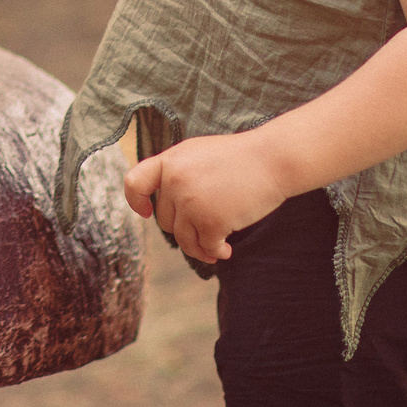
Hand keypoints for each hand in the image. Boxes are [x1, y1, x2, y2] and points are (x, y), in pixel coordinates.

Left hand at [122, 132, 288, 264]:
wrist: (272, 158)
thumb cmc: (240, 158)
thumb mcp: (199, 154)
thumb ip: (178, 173)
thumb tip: (163, 204)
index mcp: (170, 161)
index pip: (134, 183)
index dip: (136, 201)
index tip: (146, 212)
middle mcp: (175, 181)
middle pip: (165, 219)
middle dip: (184, 229)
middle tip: (204, 231)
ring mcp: (191, 201)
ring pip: (183, 239)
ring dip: (198, 248)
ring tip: (215, 249)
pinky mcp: (211, 220)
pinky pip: (206, 247)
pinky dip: (215, 253)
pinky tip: (227, 251)